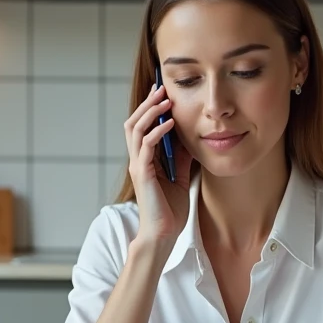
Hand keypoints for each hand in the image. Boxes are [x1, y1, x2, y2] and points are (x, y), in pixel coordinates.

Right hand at [125, 84, 193, 245]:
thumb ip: (180, 158)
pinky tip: (170, 124)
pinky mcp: (142, 174)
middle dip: (147, 104)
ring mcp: (138, 166)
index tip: (162, 93)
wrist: (163, 234)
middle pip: (134, 122)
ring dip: (150, 112)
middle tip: (161, 88)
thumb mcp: (179, 178)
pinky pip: (146, 146)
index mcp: (144, 160)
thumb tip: (187, 138)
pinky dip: (157, 132)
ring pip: (136, 130)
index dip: (149, 109)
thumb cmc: (170, 211)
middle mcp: (137, 160)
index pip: (142, 127)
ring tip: (165, 100)